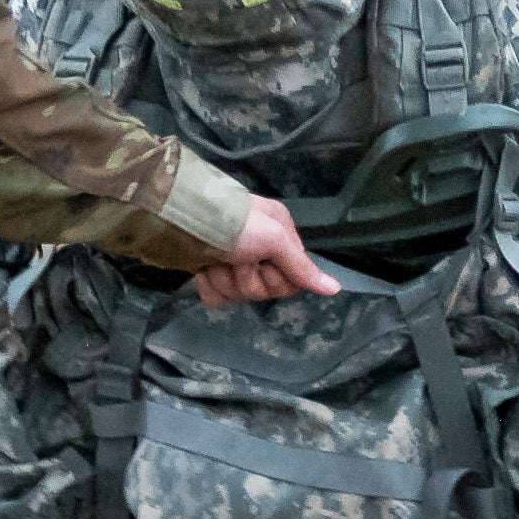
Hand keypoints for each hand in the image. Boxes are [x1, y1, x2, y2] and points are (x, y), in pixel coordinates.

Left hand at [193, 195, 339, 307]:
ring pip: (238, 296)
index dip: (277, 279)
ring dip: (225, 279)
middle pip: (265, 290)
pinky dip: (208, 284)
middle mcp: (258, 251)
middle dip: (248, 278)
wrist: (182, 220)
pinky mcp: (209, 275)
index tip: (265, 263)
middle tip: (238, 259)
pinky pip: (216, 297)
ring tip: (216, 260)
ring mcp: (232, 265)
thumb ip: (301, 266)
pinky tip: (202, 268)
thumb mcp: (274, 238)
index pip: (291, 280)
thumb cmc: (235, 224)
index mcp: (278, 238)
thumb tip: (335, 288)